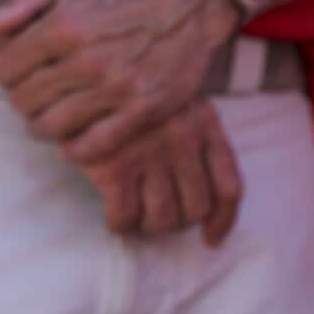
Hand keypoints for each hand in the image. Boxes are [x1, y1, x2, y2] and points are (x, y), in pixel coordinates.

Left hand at [0, 0, 238, 160]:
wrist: (194, 3)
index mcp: (63, 27)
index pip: (6, 69)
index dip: (6, 74)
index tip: (19, 75)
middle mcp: (86, 61)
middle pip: (26, 100)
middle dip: (23, 101)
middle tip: (35, 99)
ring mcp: (117, 89)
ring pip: (53, 126)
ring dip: (42, 127)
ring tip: (48, 121)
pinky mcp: (144, 109)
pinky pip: (96, 144)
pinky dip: (76, 150)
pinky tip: (72, 144)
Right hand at [77, 99, 242, 245]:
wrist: (85, 73)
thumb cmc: (136, 96)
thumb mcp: (181, 105)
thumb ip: (201, 143)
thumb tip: (210, 213)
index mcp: (205, 123)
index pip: (228, 188)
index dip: (223, 222)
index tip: (211, 239)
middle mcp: (183, 137)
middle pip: (197, 208)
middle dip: (179, 222)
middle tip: (159, 217)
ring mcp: (149, 151)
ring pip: (164, 218)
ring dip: (150, 226)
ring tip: (138, 215)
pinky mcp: (112, 164)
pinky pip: (125, 216)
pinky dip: (121, 225)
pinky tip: (116, 216)